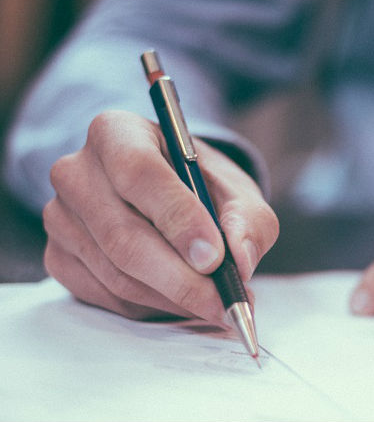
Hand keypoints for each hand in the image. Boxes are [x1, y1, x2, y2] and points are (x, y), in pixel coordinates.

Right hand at [43, 110, 278, 324]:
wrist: (170, 196)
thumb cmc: (202, 187)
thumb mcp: (237, 191)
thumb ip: (248, 220)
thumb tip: (240, 259)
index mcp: (117, 133)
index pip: (139, 172)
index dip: (178, 218)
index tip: (215, 257)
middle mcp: (77, 172)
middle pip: (122, 235)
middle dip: (181, 278)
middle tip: (224, 301)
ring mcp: (61, 217)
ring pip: (116, 274)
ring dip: (173, 298)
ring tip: (216, 304)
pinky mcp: (59, 257)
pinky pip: (106, 296)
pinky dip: (152, 307)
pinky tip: (183, 301)